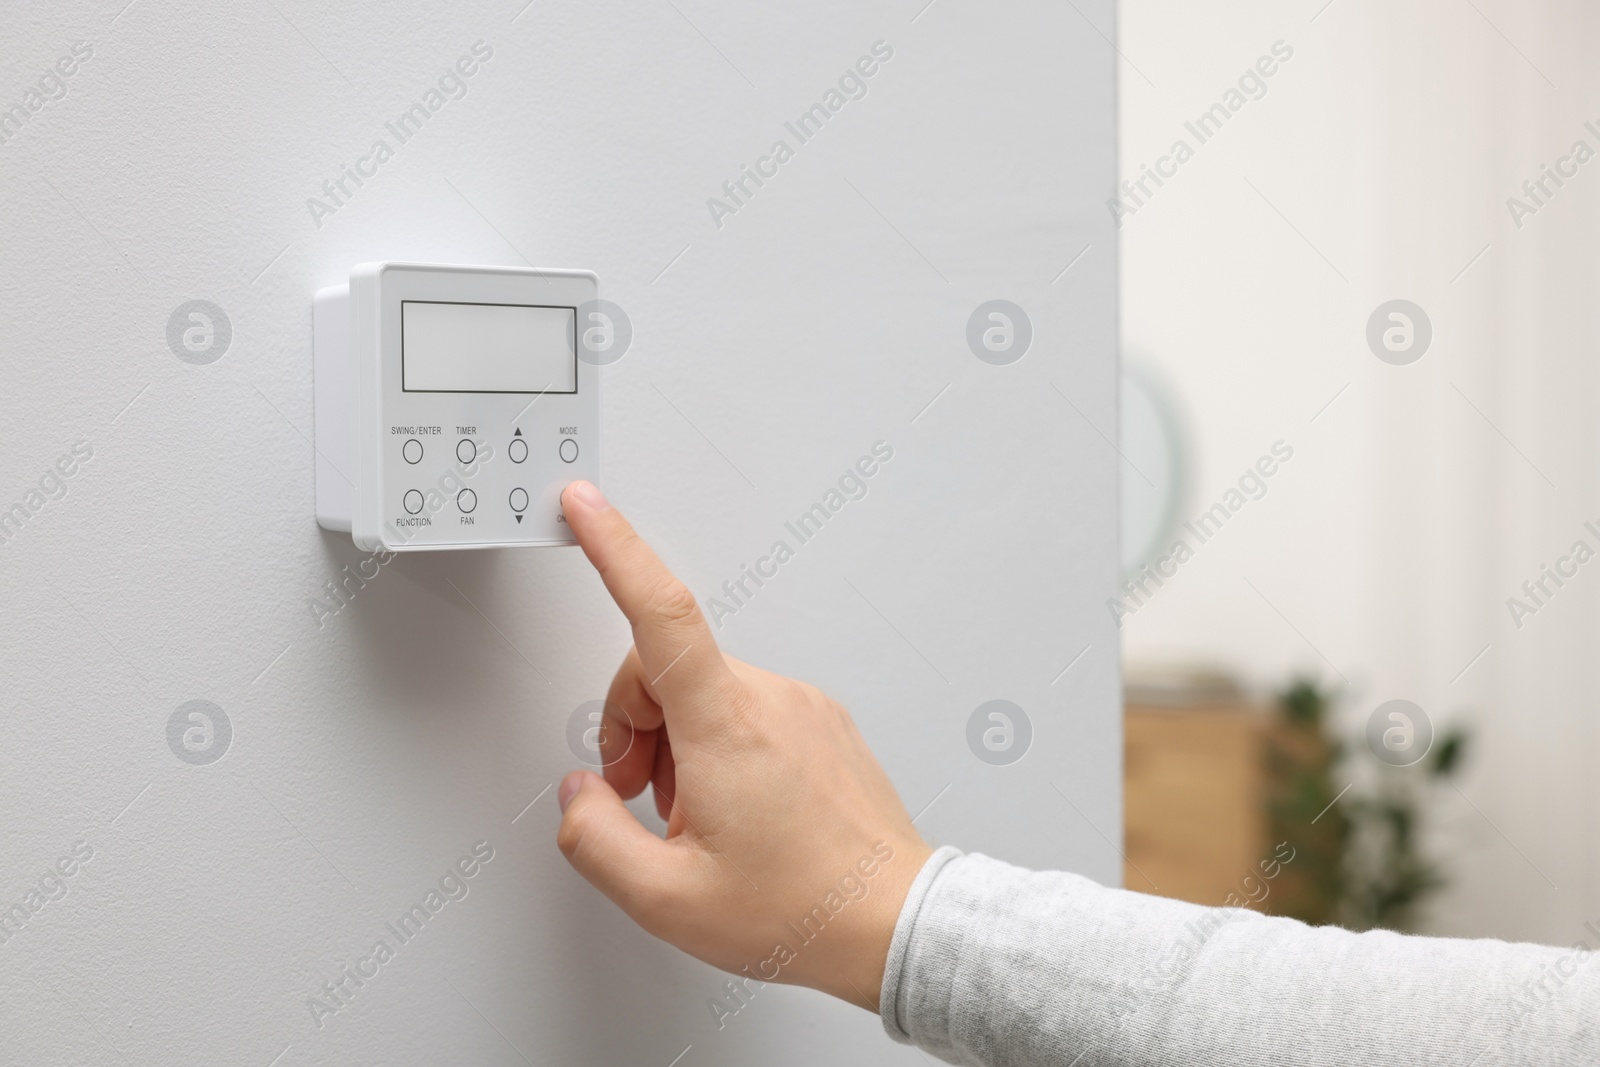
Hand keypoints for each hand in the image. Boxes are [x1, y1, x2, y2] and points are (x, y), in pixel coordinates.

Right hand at [555, 481, 932, 1009]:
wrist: (893, 923)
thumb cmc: (802, 910)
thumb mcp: (667, 900)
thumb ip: (596, 839)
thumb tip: (580, 796)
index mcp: (728, 724)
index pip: (660, 612)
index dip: (616, 549)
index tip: (586, 507)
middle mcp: (771, 698)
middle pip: (665, 669)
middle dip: (634, 726)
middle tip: (643, 798)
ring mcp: (803, 707)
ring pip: (704, 694)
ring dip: (678, 744)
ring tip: (697, 820)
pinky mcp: (823, 724)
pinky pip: (747, 711)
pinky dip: (719, 747)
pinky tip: (734, 810)